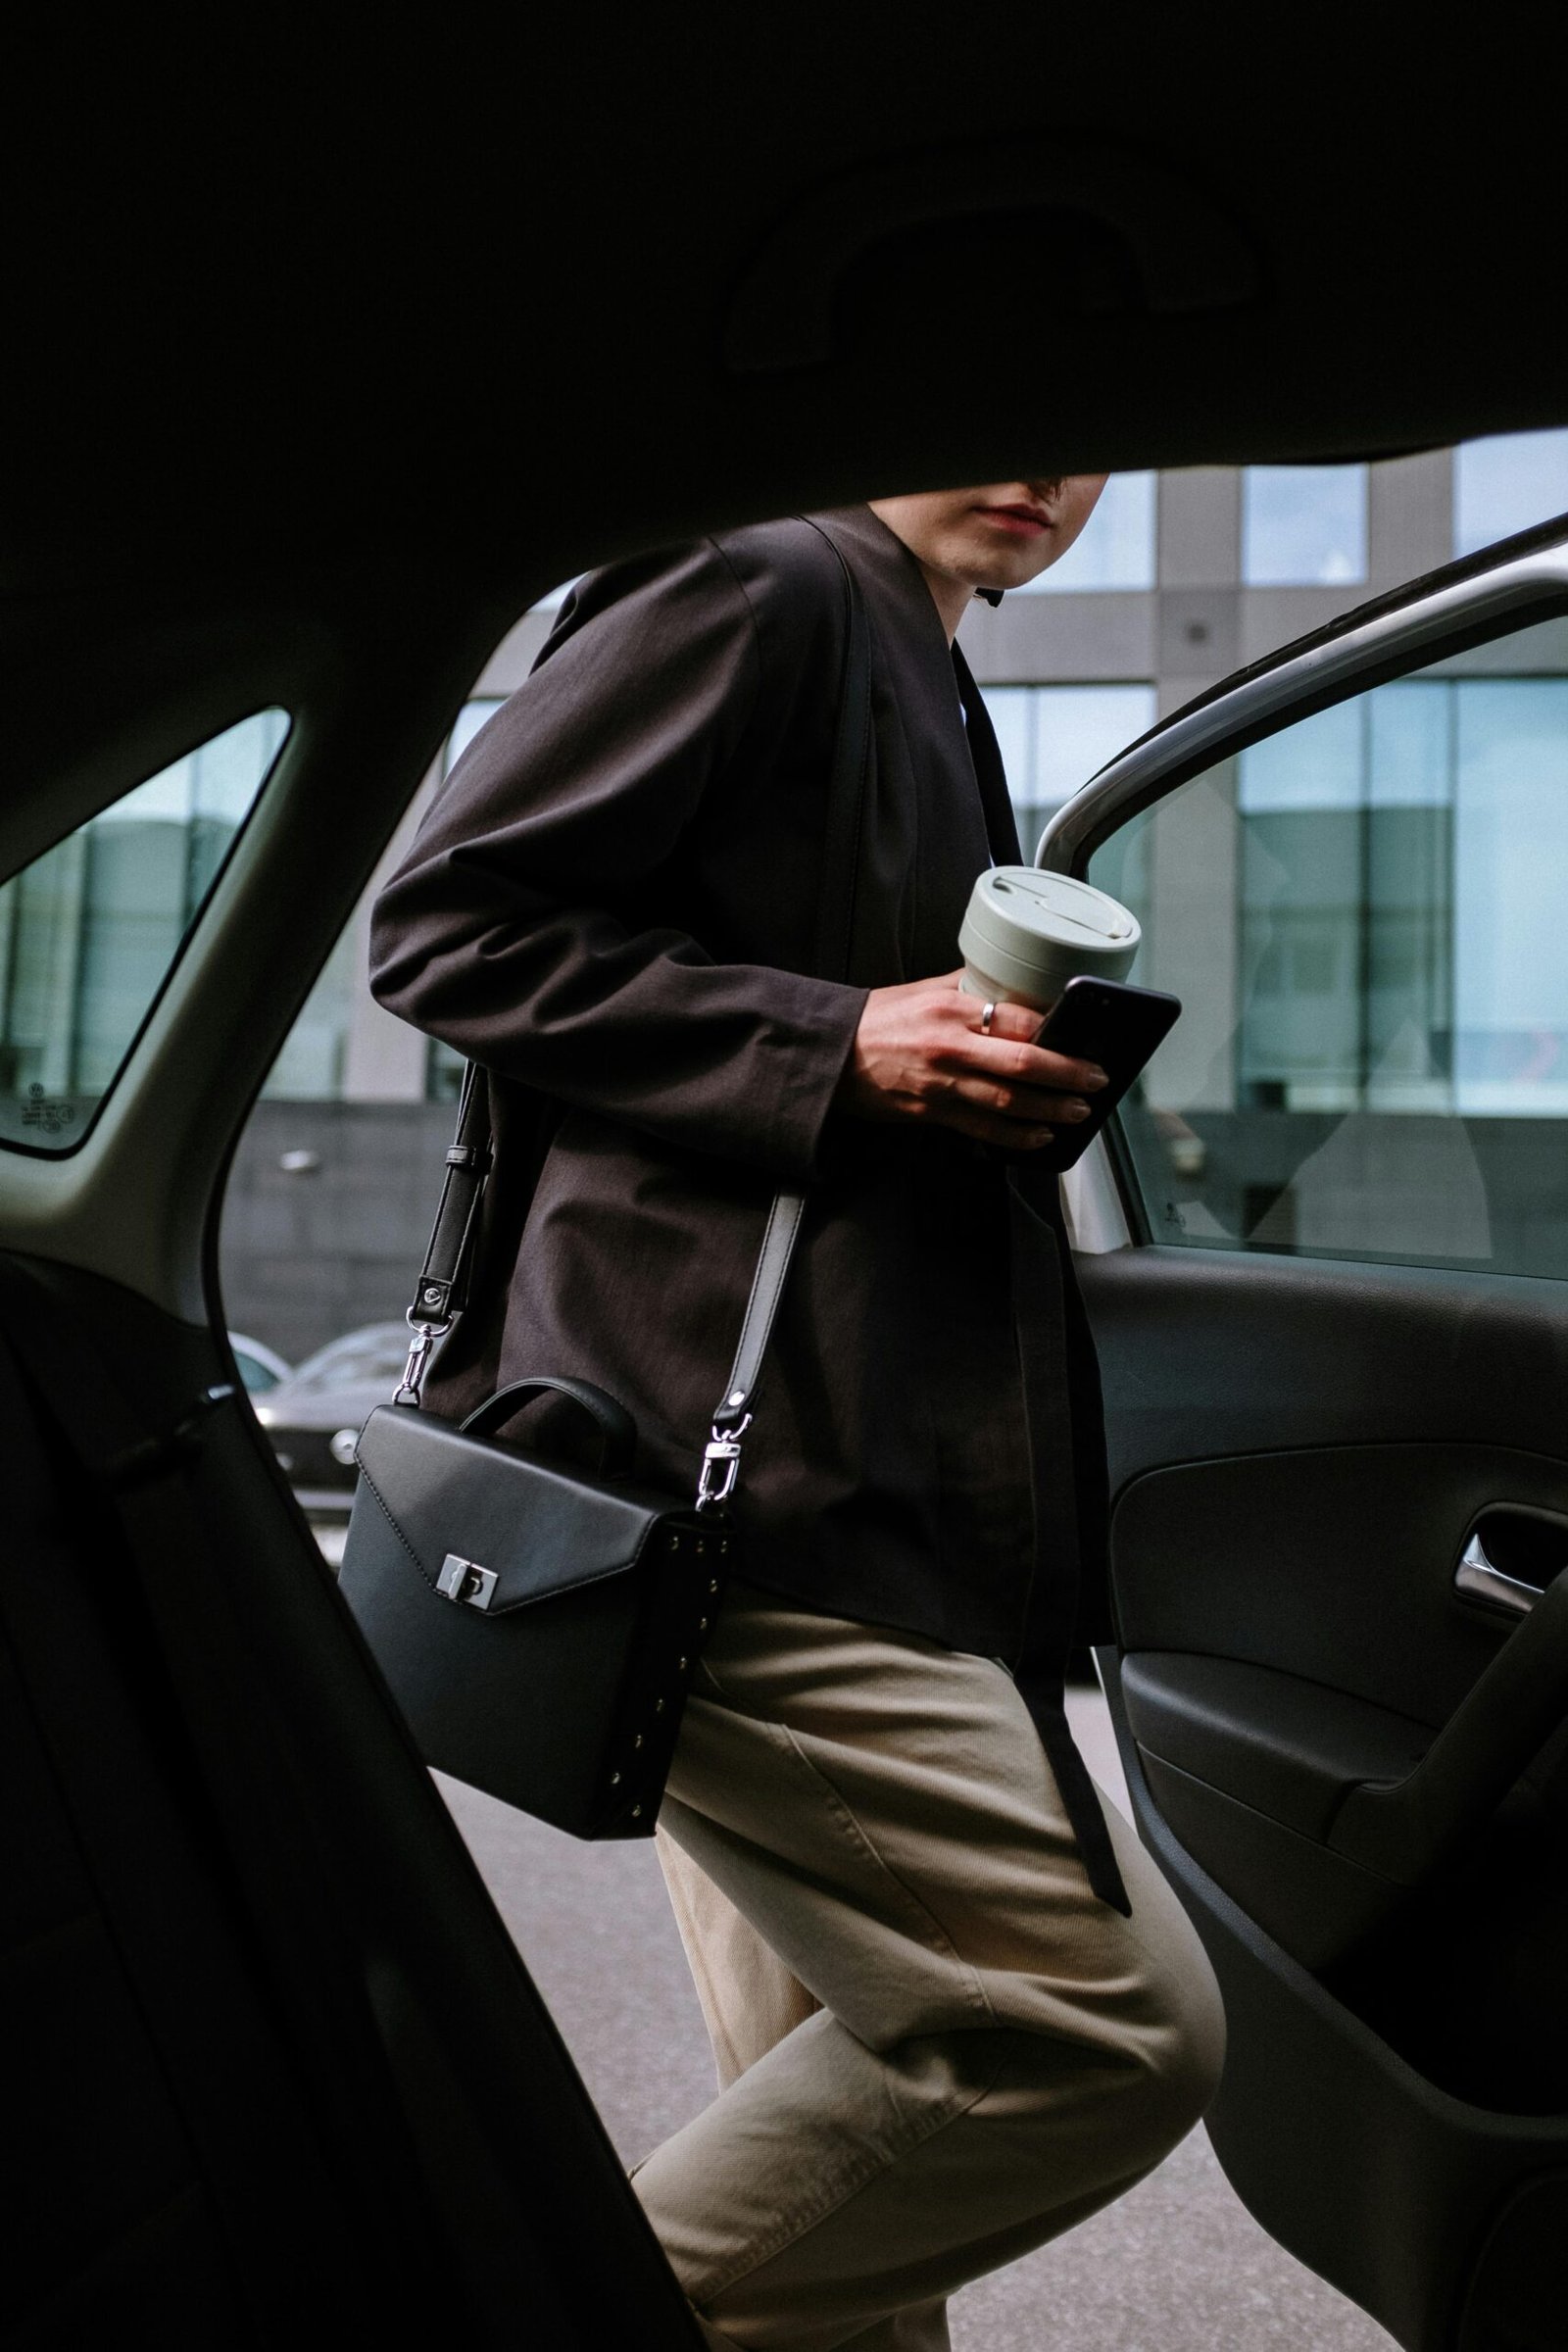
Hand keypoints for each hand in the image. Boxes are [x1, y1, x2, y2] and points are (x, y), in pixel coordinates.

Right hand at [837, 969, 1107, 1149]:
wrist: (831, 1055)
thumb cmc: (878, 1020)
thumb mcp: (925, 990)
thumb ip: (970, 989)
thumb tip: (1015, 991)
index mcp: (951, 1008)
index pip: (1016, 1018)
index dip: (1055, 1030)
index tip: (1080, 1035)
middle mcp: (950, 1046)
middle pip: (1023, 1063)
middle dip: (1067, 1074)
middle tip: (1097, 1079)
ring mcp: (942, 1083)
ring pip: (1009, 1102)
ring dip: (1050, 1109)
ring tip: (1078, 1111)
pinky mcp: (932, 1112)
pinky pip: (984, 1128)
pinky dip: (1016, 1134)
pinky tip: (1039, 1136)